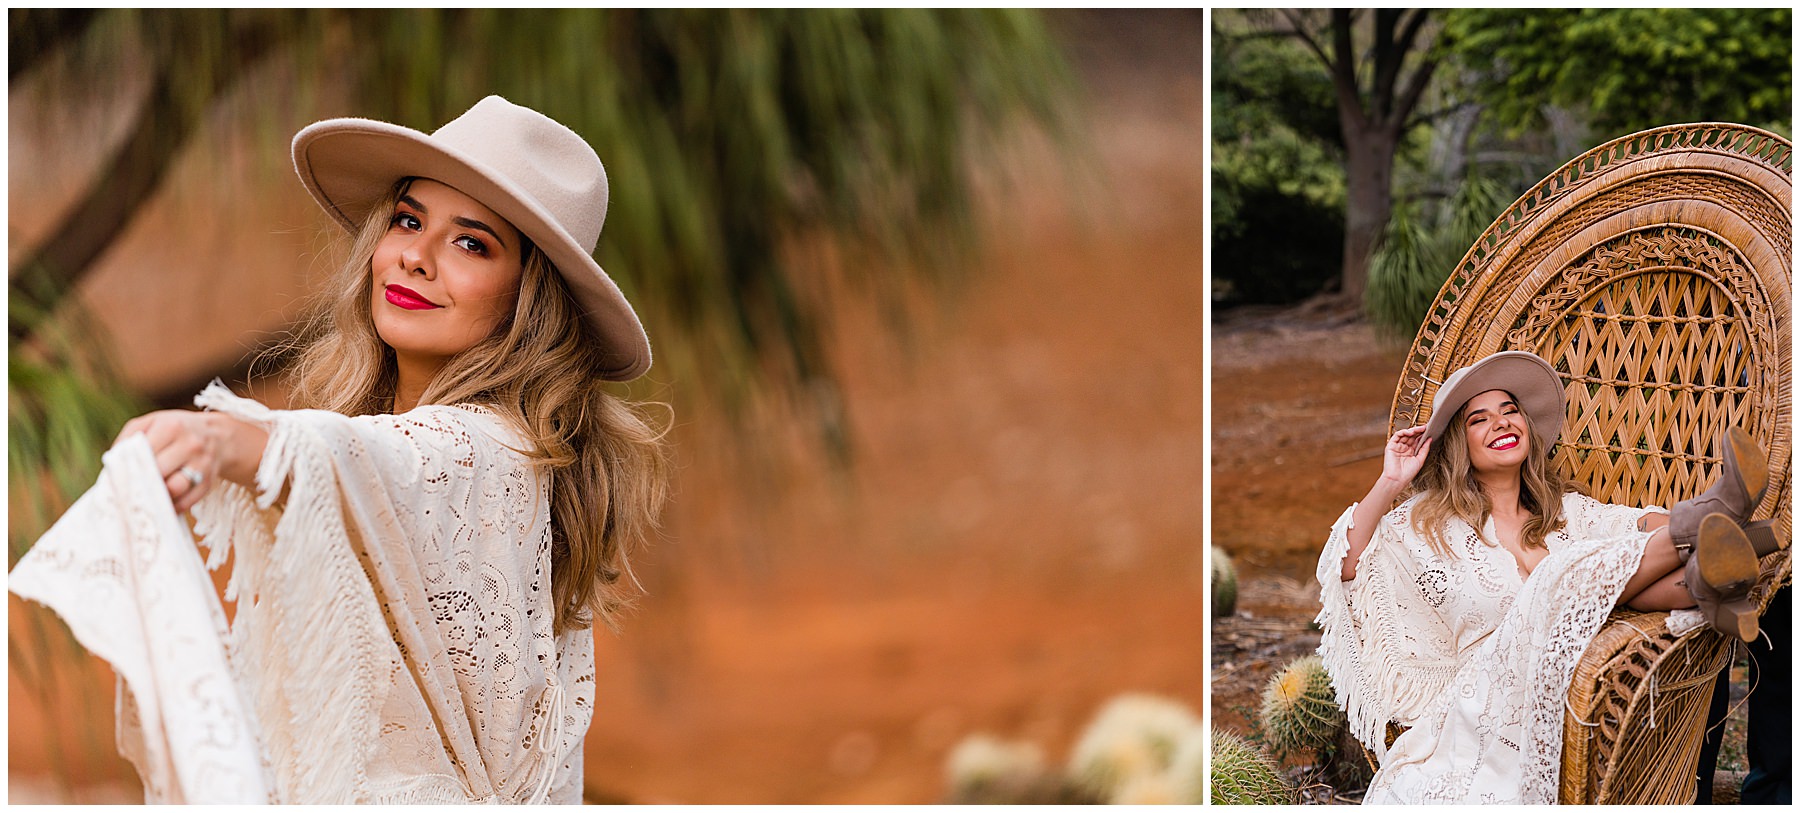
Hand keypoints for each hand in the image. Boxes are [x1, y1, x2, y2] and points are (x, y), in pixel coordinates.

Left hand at [113, 409, 257, 513]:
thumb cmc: (175, 430)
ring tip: (144, 497)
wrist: (216, 436)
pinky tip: (161, 502)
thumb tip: (112, 464)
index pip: (143, 453)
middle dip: (140, 482)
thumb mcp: (153, 422)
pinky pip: (186, 502)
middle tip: (127, 489)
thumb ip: (129, 437)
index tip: (116, 477)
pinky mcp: (208, 483)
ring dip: (156, 496)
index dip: (127, 467)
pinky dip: (170, 506)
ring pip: (174, 489)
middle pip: (158, 472)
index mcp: (172, 427)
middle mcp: (190, 445)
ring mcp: (202, 465)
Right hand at [1381, 424, 1432, 489]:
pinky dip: (1404, 432)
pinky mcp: (1391, 446)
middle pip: (1412, 436)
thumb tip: (1430, 439)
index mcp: (1411, 452)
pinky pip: (1397, 435)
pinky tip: (1411, 432)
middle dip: (1419, 431)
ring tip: (1420, 429)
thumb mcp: (1420, 460)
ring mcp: (1397, 447)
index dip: (1422, 435)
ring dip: (1413, 430)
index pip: (1417, 440)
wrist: (1397, 479)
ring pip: (1405, 434)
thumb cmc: (1408, 473)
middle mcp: (1404, 448)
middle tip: (1426, 427)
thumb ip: (1425, 449)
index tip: (1430, 431)